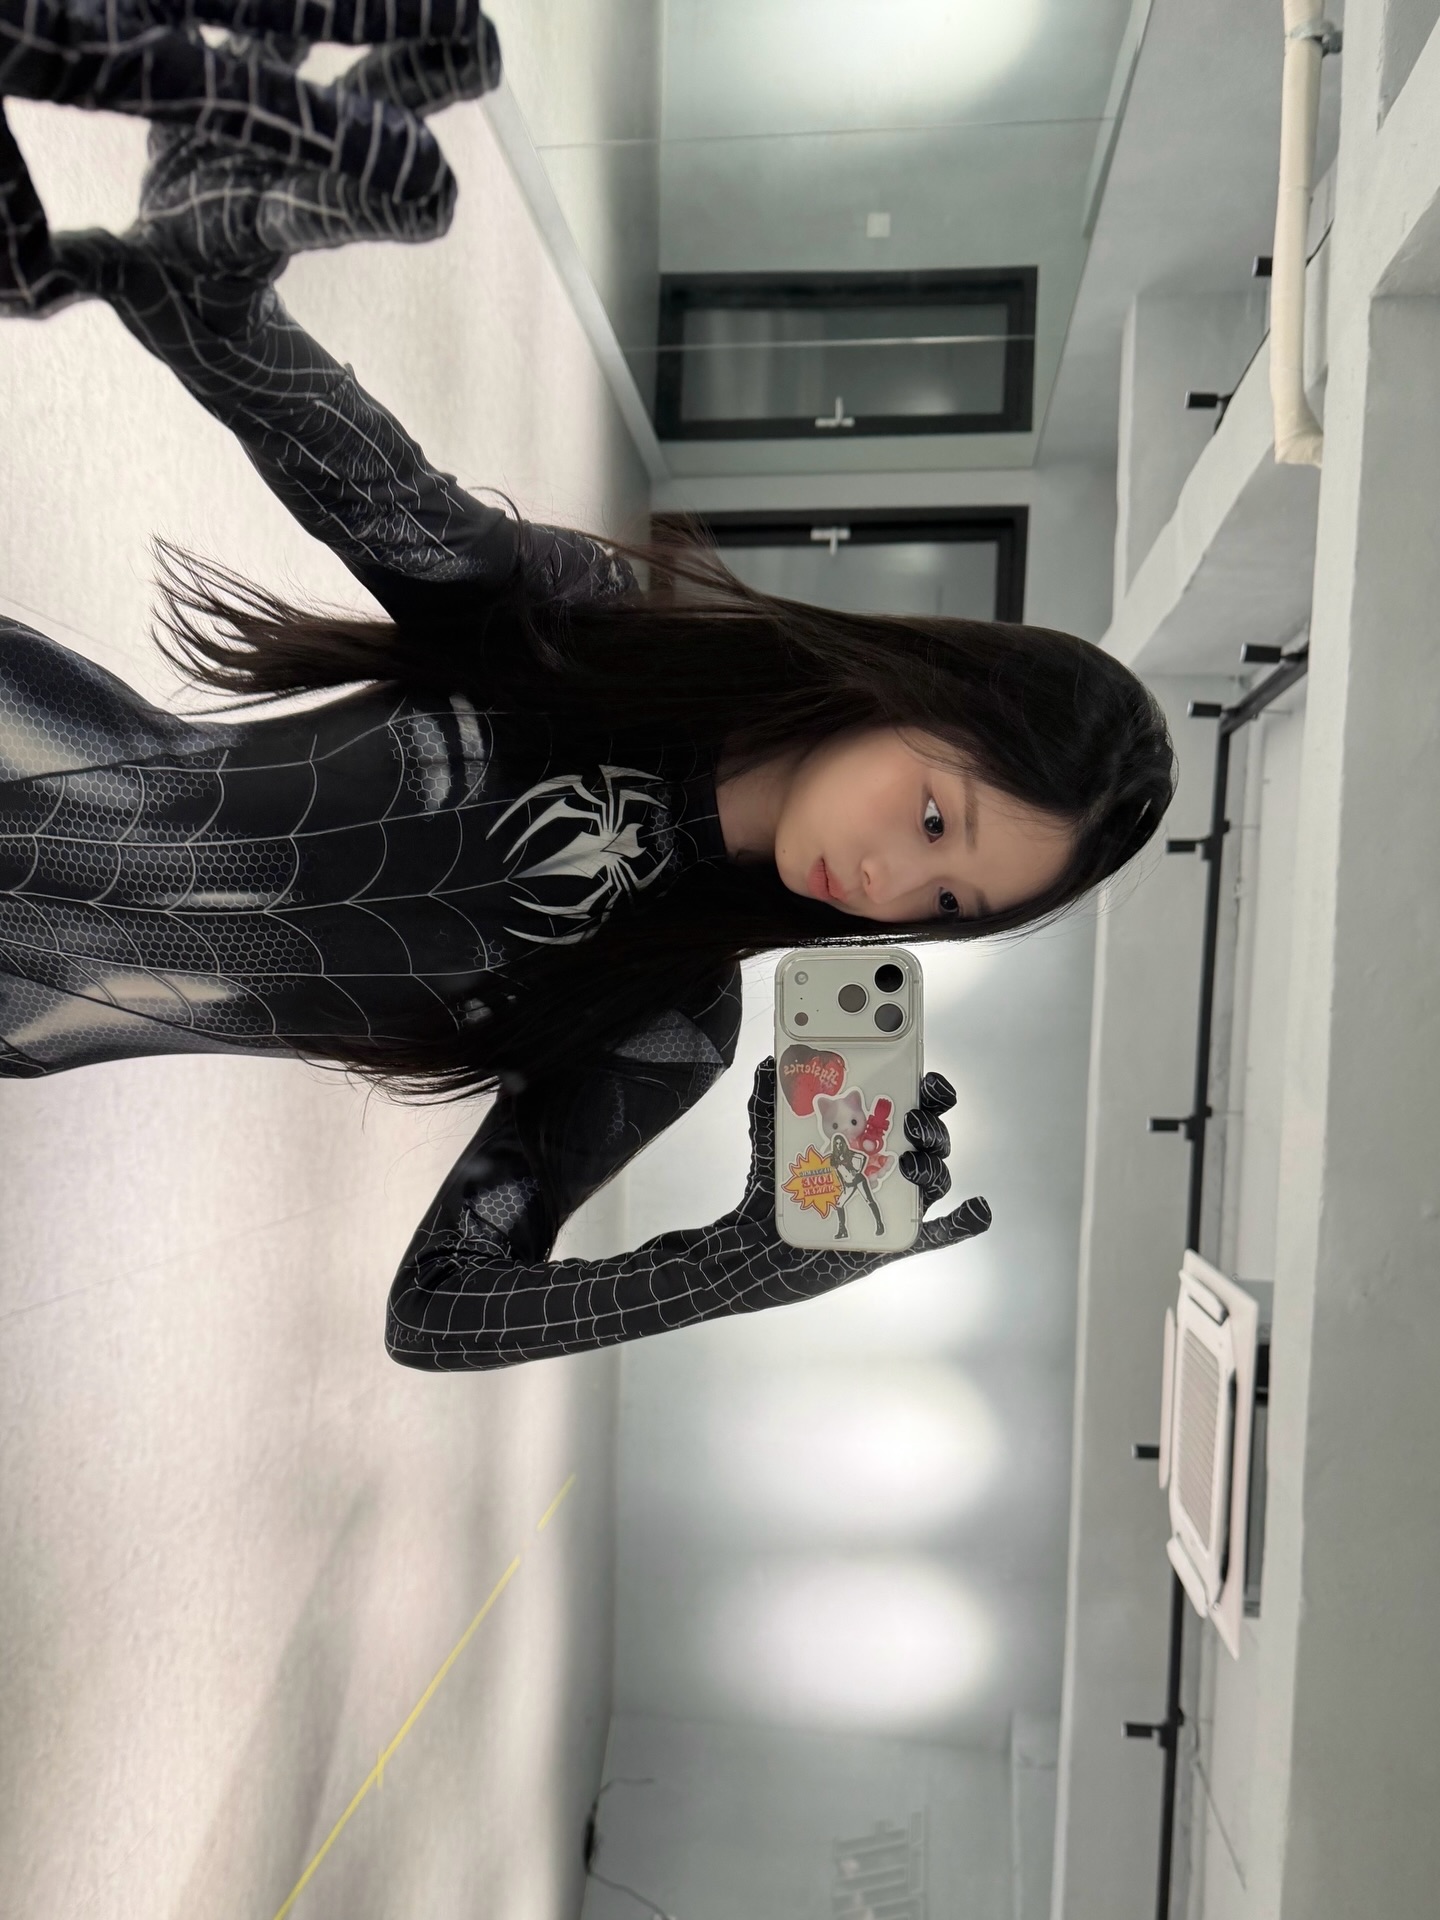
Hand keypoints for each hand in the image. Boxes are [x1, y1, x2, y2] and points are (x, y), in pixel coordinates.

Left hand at [737, 1059, 989, 1259]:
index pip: (913, 1100)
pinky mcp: (900, 1238)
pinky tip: (979, 1209)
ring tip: (911, 1164)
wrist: (762, 1243)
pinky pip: (942, 1231)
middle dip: (930, 1125)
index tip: (926, 1079)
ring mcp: (900, 1200)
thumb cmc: (776, 1183)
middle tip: (911, 1122)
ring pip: (935, 1176)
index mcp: (872, 1130)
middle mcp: (894, 1161)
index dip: (930, 1087)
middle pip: (931, 1136)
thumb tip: (773, 1061)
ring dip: (933, 1166)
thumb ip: (773, 1096)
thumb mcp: (771, 1134)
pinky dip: (966, 1220)